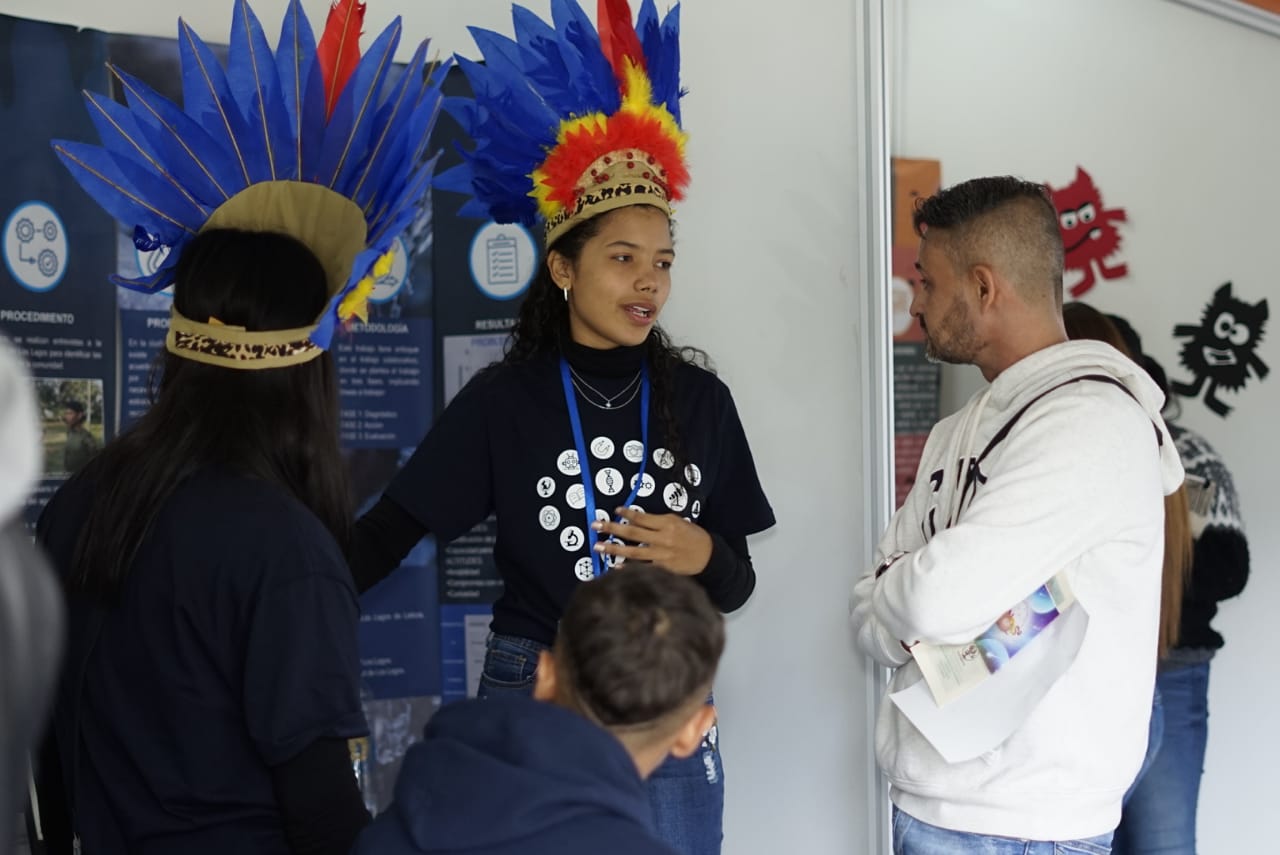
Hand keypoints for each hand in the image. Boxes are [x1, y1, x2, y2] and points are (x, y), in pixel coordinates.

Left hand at [591, 507, 713, 575]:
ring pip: (633, 552)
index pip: (642, 517)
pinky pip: (642, 567)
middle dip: (612, 528)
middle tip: (595, 525)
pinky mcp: (662, 569)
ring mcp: (661, 555)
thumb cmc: (692, 536)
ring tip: (598, 546)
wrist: (708, 556)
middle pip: (633, 533)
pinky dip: (628, 567)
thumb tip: (636, 520)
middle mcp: (662, 538)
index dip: (627, 514)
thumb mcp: (678, 522)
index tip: (615, 511)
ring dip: (614, 549)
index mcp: (667, 523)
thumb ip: (658, 521)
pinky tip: (614, 566)